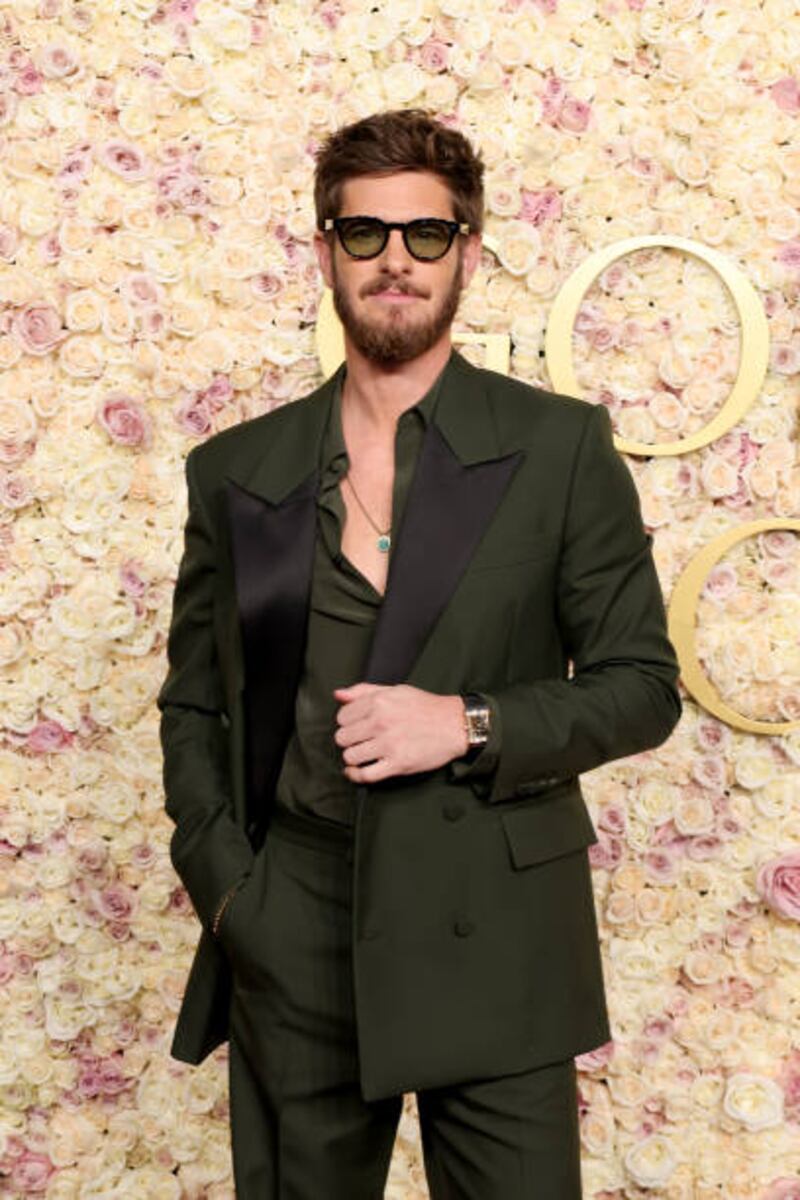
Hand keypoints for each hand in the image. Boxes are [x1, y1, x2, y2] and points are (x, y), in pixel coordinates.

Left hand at [333, 683, 468, 783]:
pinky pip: (365, 775)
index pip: (342, 717)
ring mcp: (389, 744)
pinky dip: (356, 775)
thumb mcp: (396, 690)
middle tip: (361, 740)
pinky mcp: (398, 764)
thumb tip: (338, 695)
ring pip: (350, 756)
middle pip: (342, 738)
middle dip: (349, 740)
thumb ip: (364, 691)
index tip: (356, 725)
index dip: (347, 722)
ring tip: (364, 753)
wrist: (455, 725)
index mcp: (379, 702)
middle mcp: (381, 722)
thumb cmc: (426, 707)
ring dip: (354, 757)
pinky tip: (357, 771)